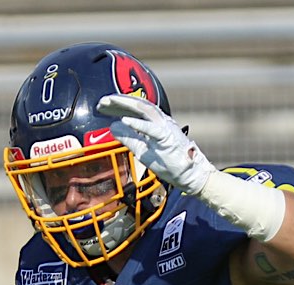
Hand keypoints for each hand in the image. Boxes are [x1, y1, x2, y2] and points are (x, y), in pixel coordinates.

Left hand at [96, 94, 215, 194]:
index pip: (134, 109)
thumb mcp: (142, 150)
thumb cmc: (170, 163)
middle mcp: (160, 121)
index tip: (102, 105)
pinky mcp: (168, 138)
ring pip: (144, 110)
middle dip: (119, 101)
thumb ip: (129, 138)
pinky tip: (124, 120)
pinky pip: (152, 129)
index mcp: (155, 123)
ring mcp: (165, 127)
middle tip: (102, 101)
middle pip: (138, 105)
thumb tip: (113, 127)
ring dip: (126, 105)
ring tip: (109, 103)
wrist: (191, 174)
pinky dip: (138, 124)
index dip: (118, 105)